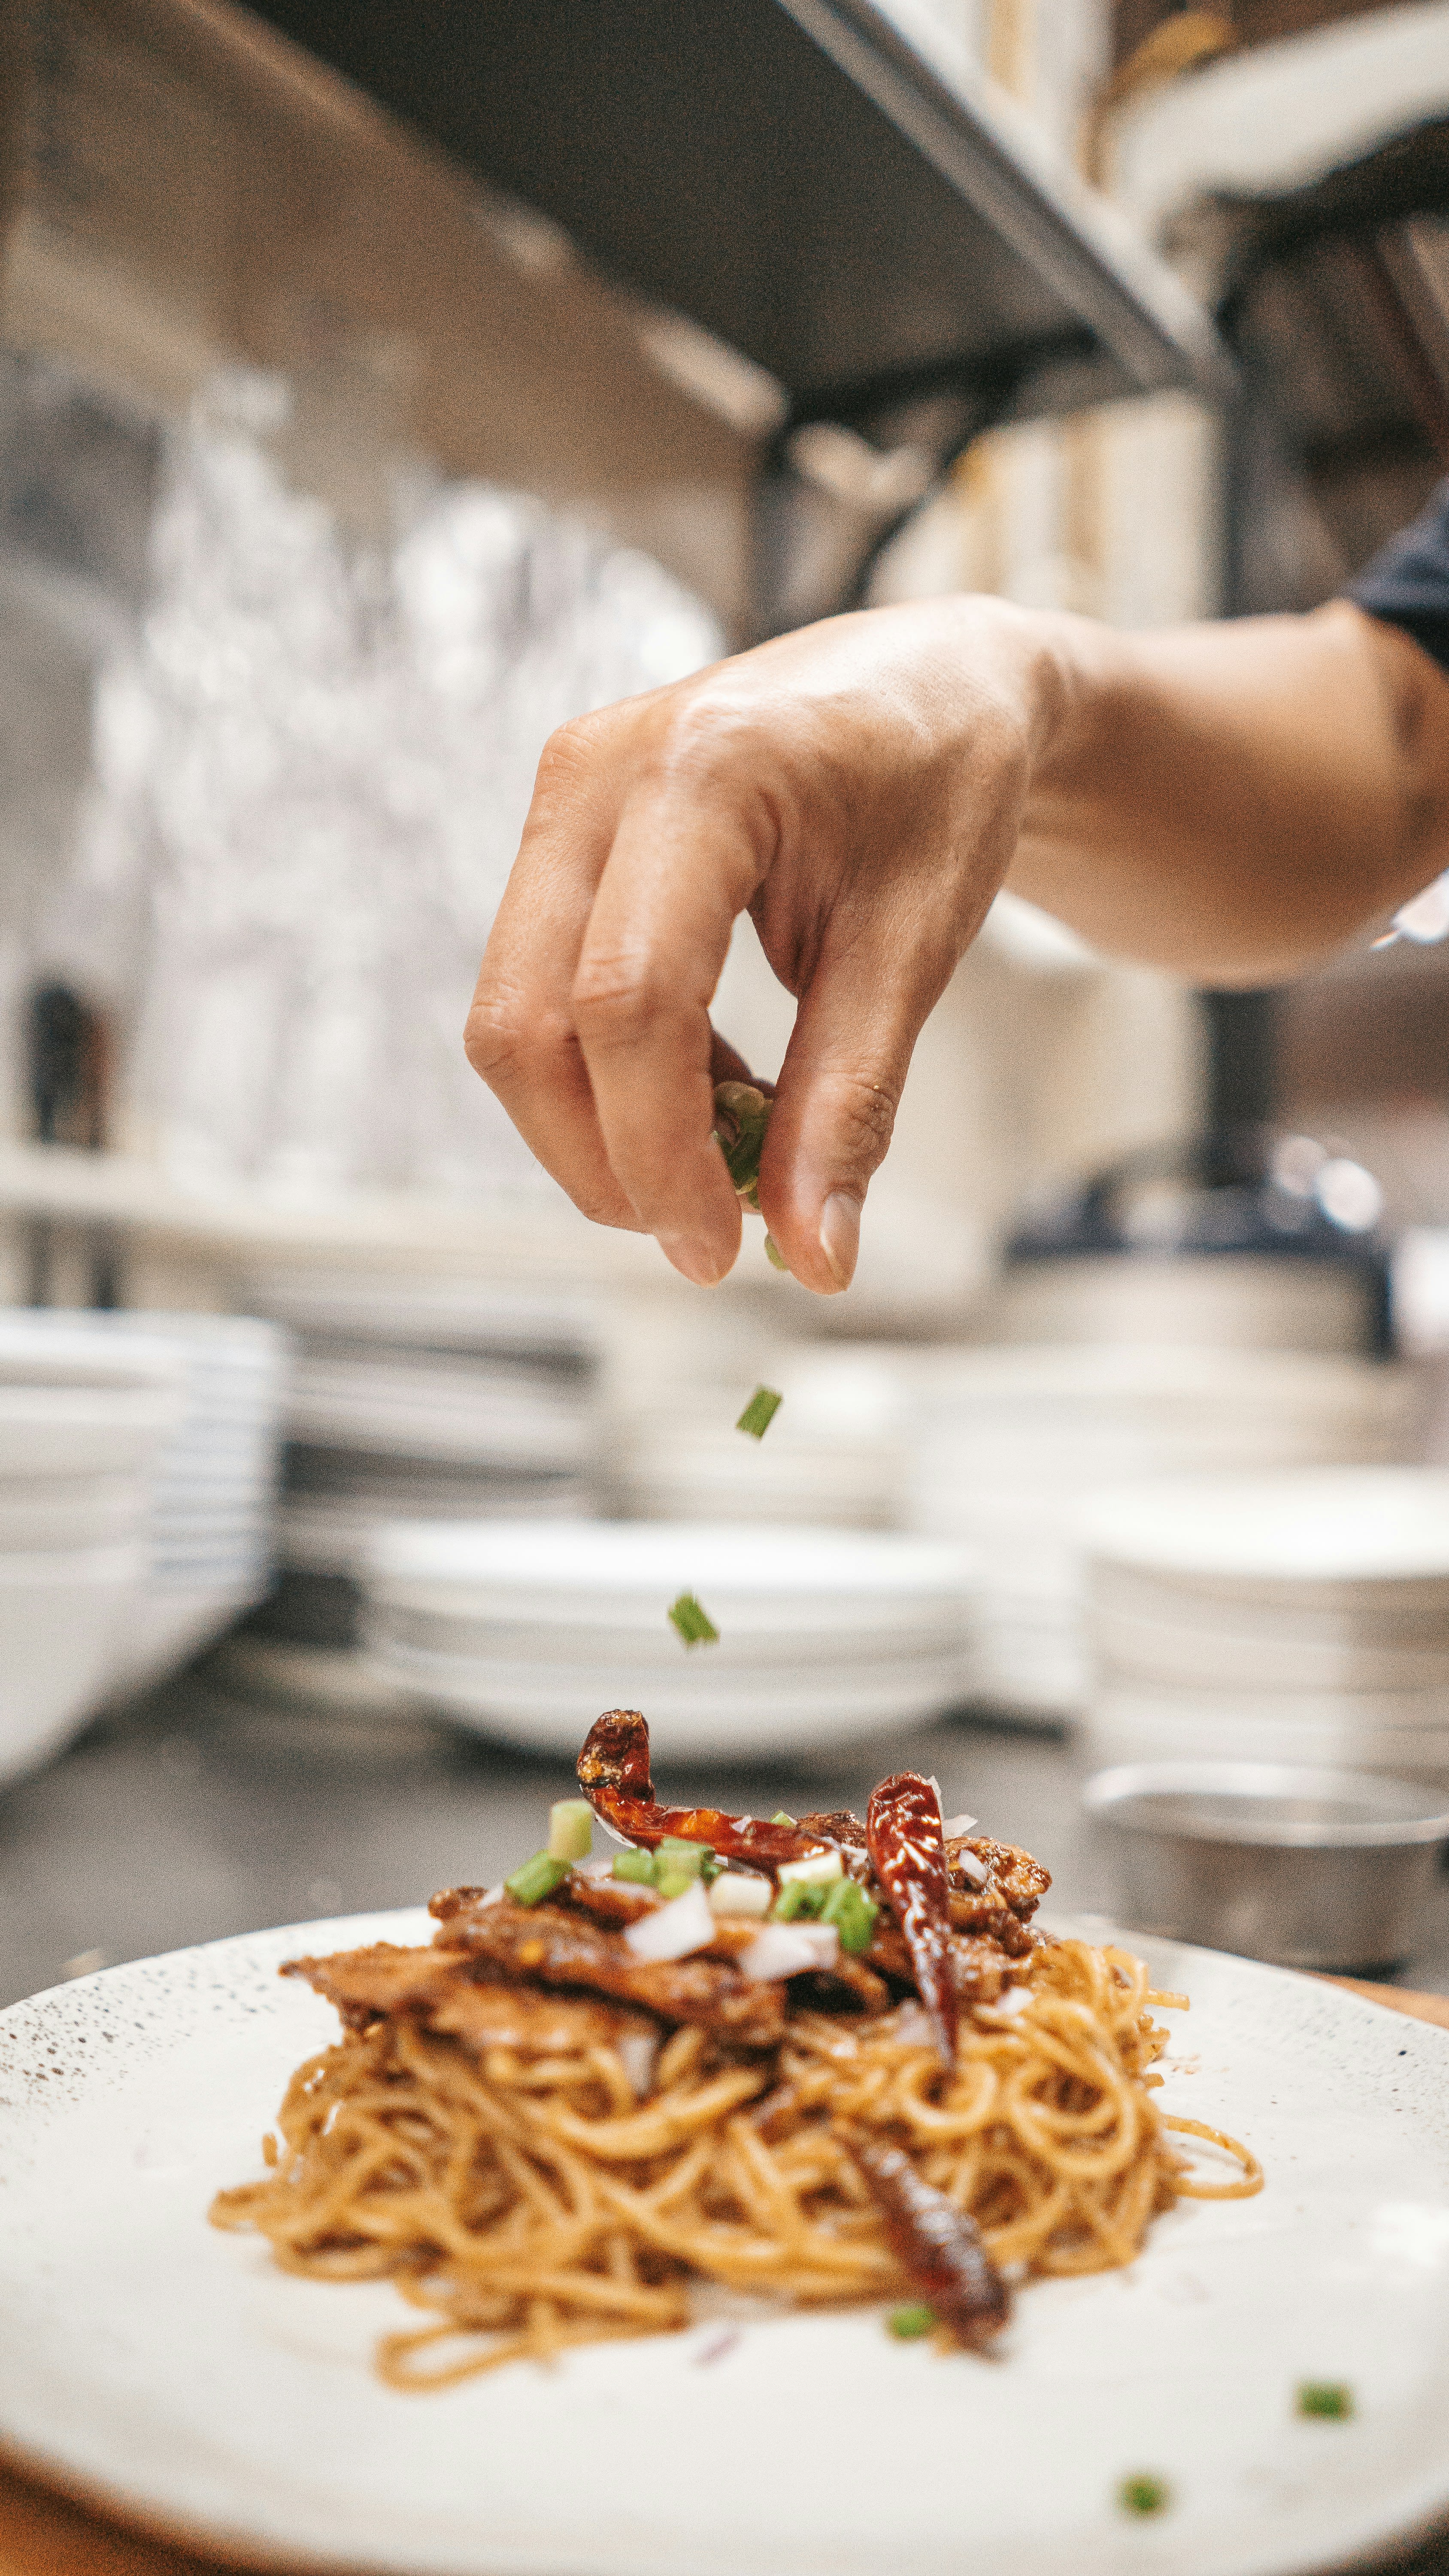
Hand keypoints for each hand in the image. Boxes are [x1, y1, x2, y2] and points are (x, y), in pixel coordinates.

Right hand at [465, 594, 1055, 1291]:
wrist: (937, 682)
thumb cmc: (943, 783)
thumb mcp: (919, 944)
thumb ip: (854, 1102)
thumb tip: (815, 1259)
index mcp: (704, 770)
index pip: (627, 1002)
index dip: (658, 1151)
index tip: (718, 1249)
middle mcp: (599, 770)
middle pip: (529, 1022)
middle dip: (603, 1160)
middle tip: (704, 1239)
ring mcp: (564, 796)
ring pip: (515, 1020)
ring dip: (601, 1127)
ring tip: (727, 1159)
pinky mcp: (561, 835)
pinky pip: (542, 992)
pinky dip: (614, 1077)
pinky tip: (711, 1091)